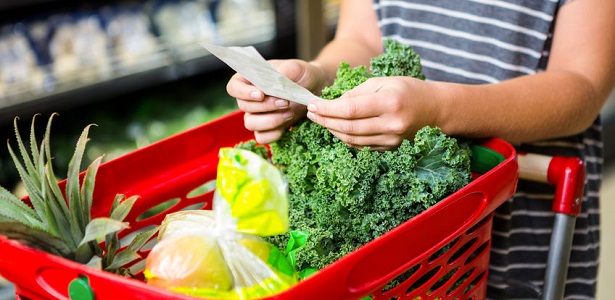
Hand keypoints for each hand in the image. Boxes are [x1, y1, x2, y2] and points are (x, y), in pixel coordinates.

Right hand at [226, 59, 325, 143]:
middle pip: (243, 107)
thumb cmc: (302, 74)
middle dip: (266, 106)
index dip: (243, 93)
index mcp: (250, 79)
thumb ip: (282, 73)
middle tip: (286, 102)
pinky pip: (262, 137)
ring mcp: (258, 115)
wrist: (315, 88)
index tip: (261, 94)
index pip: (234, 87)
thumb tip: (272, 84)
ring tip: (289, 112)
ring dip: (270, 121)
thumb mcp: (295, 68)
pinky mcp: (268, 128)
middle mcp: (250, 98)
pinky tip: (288, 124)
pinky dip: (274, 134)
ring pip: (250, 124)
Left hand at [306, 76, 439, 150]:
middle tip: (312, 113)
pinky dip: (346, 138)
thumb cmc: (408, 90)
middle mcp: (391, 124)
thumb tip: (333, 103)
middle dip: (325, 121)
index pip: (349, 110)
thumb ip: (357, 92)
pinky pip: (361, 146)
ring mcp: (391, 140)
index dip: (327, 109)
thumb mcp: (383, 82)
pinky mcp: (390, 148)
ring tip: (321, 120)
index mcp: (389, 103)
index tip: (313, 105)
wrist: (436, 110)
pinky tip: (337, 128)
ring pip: (352, 140)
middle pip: (348, 127)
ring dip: (332, 130)